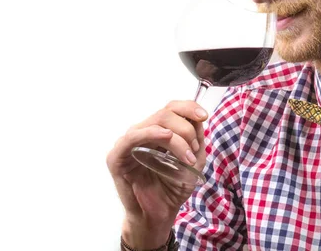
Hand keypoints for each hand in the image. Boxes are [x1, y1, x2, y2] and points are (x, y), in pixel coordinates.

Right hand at [106, 101, 207, 246]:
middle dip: (186, 128)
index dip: (189, 107)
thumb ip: (196, 139)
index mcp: (158, 131)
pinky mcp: (117, 157)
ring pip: (154, 123)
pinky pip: (131, 138)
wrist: (158, 214)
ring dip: (177, 138)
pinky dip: (151, 133)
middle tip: (194, 150)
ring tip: (186, 157)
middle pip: (165, 113)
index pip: (172, 108)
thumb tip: (199, 118)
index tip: (204, 116)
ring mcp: (128, 143)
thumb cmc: (172, 188)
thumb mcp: (193, 161)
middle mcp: (142, 132)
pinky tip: (166, 136)